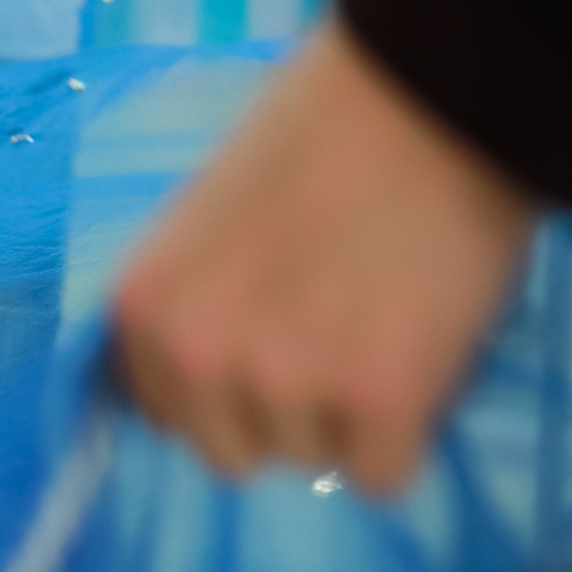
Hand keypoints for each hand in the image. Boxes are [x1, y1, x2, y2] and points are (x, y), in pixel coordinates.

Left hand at [113, 25, 535, 495]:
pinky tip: (419, 353)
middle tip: (336, 329)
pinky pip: (385, 476)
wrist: (425, 95)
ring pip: (315, 463)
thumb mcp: (203, 230)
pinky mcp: (379, 401)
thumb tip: (208, 395)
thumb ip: (193, 311)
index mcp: (145, 311)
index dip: (228, 387)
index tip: (274, 333)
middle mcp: (196, 356)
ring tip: (381, 320)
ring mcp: (284, 382)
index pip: (168, 417)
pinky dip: (410, 432)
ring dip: (351, 416)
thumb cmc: (315, 144)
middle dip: (284, 412)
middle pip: (235, 453)